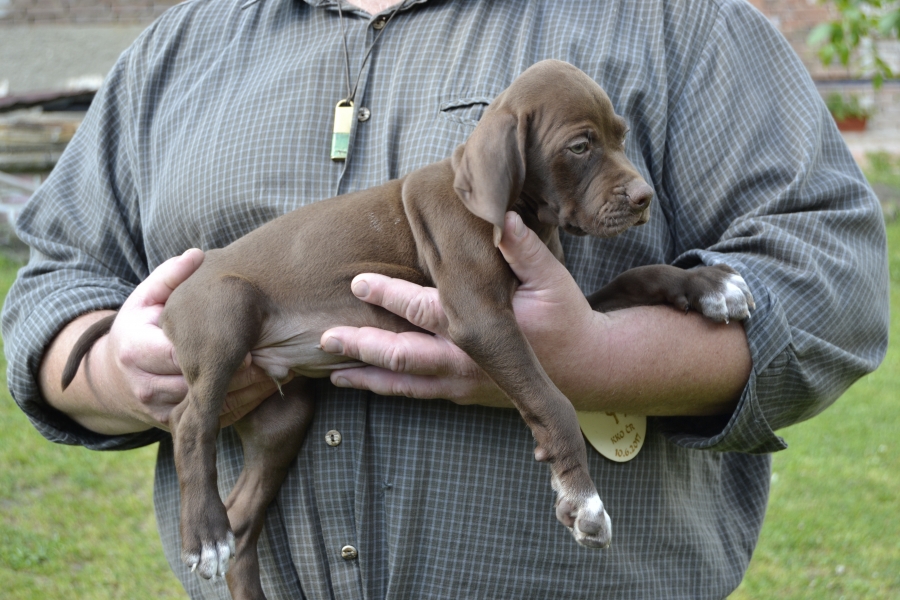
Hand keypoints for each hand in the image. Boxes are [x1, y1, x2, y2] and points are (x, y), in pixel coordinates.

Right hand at [43, 249, 283, 433]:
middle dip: (239, 374)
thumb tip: (196, 255)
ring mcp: (159, 411)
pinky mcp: (176, 426)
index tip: (247, 342)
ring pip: (210, 408)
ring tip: (279, 369)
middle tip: (276, 357)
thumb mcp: (147, 297)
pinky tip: (267, 385)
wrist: (116, 375)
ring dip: (248, 391)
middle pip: (198, 386)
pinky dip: (243, 405)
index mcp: (135, 350)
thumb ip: (171, 275)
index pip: (178, 356)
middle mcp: (144, 386)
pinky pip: (214, 419)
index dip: (214, 352)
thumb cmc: (140, 327)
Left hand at [319, 212, 599, 406]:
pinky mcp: (467, 394)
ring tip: (332, 372)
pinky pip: (420, 395)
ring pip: (405, 382)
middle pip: (401, 354)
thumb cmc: (567, 318)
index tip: (358, 282)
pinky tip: (366, 383)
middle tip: (325, 336)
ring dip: (367, 376)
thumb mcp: (551, 277)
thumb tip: (500, 216)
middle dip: (361, 344)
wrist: (591, 370)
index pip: (424, 309)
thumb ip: (523, 248)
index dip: (388, 295)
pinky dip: (390, 389)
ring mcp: (464, 383)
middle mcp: (466, 360)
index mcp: (482, 329)